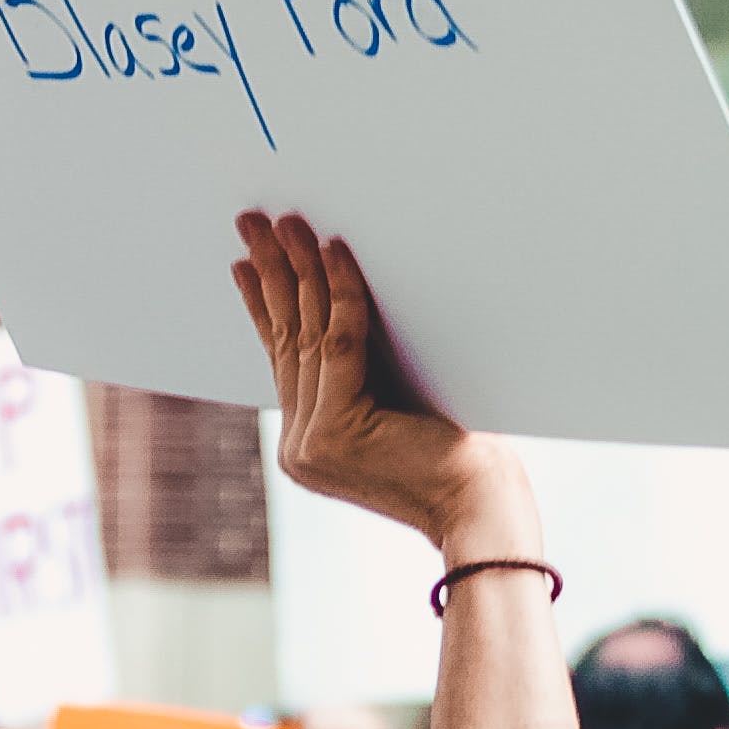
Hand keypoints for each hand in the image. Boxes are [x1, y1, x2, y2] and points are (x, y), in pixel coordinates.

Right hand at [234, 212, 525, 554]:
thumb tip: (333, 303)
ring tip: (287, 222)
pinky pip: (340, 342)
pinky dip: (341, 290)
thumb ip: (355, 372)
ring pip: (306, 335)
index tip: (247, 259)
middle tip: (251, 221)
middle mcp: (298, 448)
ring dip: (296, 269)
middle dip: (269, 273)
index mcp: (305, 446)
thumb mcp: (390, 405)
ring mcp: (310, 444)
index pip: (282, 359)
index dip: (262, 304)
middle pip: (286, 340)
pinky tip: (332, 251)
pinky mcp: (335, 432)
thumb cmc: (457, 455)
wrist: (481, 507)